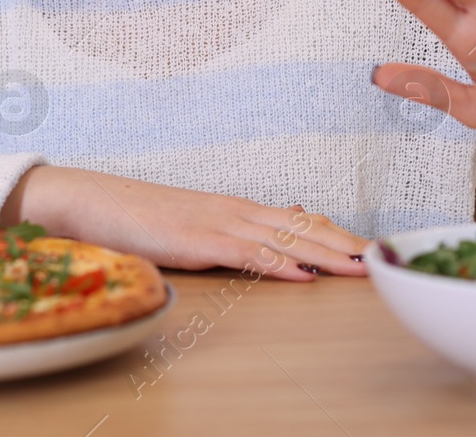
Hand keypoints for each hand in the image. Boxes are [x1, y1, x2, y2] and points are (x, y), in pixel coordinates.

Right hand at [0, 166, 367, 280]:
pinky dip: (281, 266)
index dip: (336, 234)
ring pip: (286, 239)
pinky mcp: (199, 240)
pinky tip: (306, 276)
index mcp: (236, 208)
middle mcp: (235, 210)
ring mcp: (219, 223)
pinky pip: (249, 255)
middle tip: (384, 258)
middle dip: (345, 244)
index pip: (300, 219)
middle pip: (304, 226)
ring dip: (327, 255)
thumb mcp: (193, 226)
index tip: (369, 248)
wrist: (91, 199)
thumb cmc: (137, 217)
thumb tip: (275, 232)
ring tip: (361, 268)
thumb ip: (233, 233)